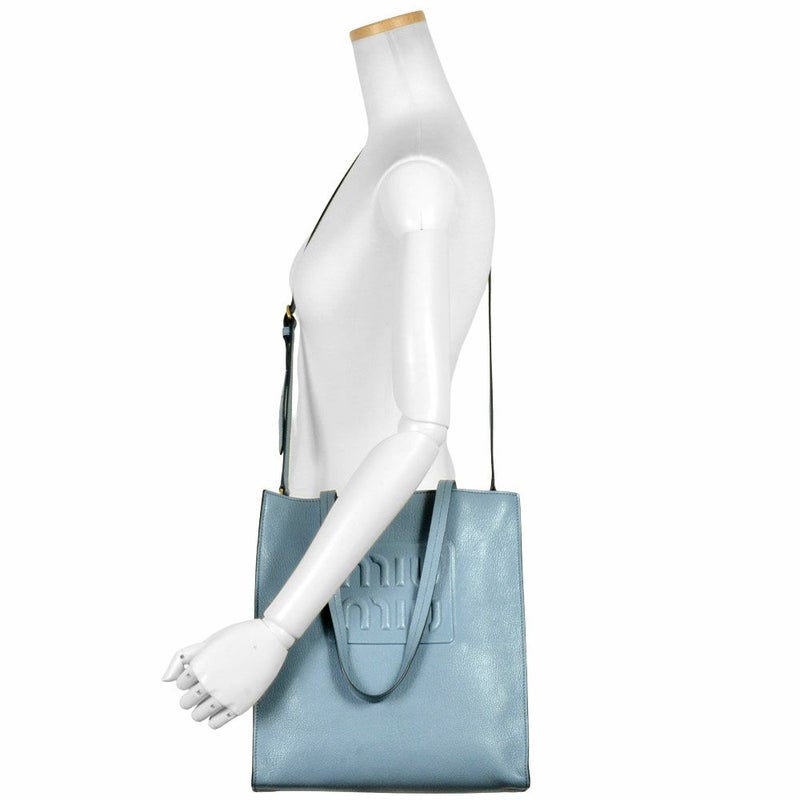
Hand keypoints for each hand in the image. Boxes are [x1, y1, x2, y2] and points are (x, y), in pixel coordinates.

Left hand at [162, 618, 291, 728]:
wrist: (270, 638)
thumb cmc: (239, 636)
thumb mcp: (208, 641)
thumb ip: (182, 658)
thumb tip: (165, 681)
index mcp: (199, 666)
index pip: (180, 685)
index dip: (191, 679)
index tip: (206, 670)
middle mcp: (209, 683)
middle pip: (185, 703)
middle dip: (193, 696)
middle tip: (209, 685)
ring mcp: (224, 696)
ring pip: (197, 716)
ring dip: (202, 708)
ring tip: (215, 696)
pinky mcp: (239, 706)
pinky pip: (215, 724)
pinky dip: (214, 718)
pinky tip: (222, 706)